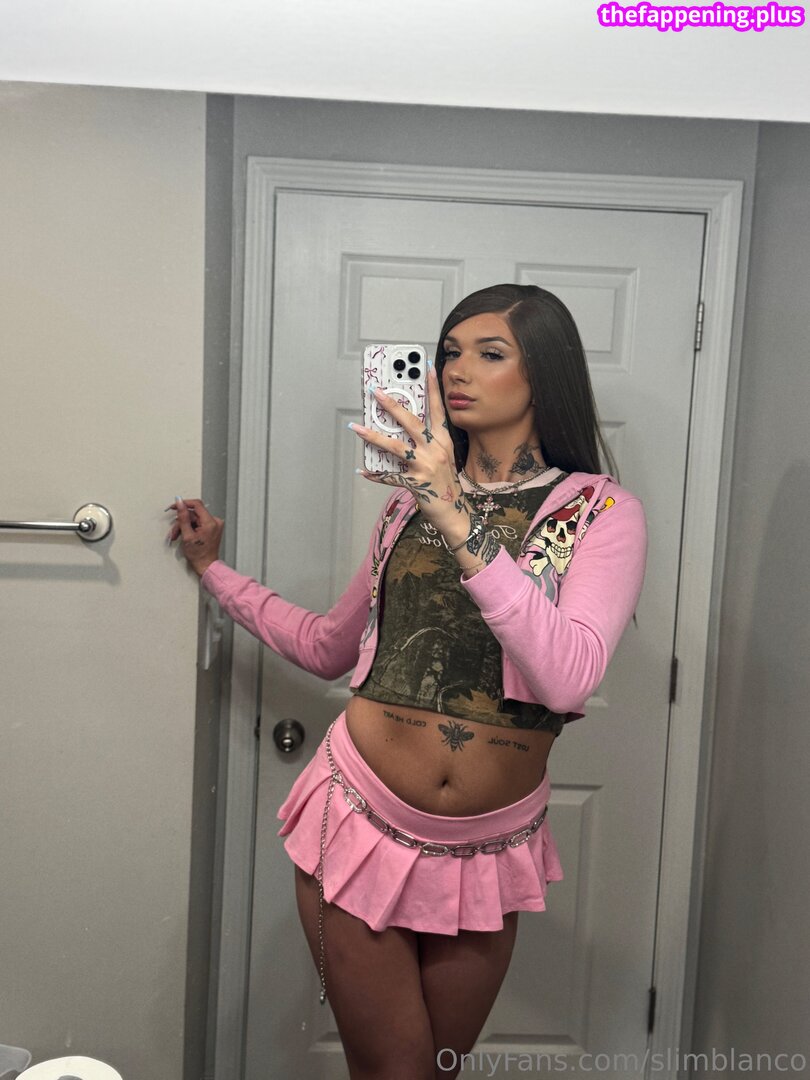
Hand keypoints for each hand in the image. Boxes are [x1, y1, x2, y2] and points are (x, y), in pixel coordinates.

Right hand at [166, 497, 223, 576]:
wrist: (206, 565)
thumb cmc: (199, 555)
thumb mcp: (187, 535)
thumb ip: (183, 517)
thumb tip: (180, 503)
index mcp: (211, 522)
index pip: (197, 504)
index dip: (184, 504)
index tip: (175, 506)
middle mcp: (215, 522)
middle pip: (194, 514)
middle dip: (182, 522)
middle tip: (175, 531)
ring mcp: (214, 525)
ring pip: (194, 519)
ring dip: (184, 526)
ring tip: (178, 536)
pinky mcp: (212, 528)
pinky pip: (198, 523)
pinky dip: (190, 528)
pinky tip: (185, 535)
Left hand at [351, 365, 471, 545]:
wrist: (454, 513)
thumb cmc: (446, 485)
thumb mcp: (443, 458)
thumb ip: (429, 443)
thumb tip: (405, 430)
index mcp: (443, 442)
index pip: (438, 410)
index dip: (433, 389)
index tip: (426, 368)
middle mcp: (435, 451)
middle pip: (411, 422)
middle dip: (392, 406)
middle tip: (377, 392)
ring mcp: (425, 466)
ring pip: (396, 446)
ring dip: (374, 436)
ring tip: (357, 428)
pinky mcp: (416, 483)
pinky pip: (390, 476)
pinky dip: (375, 475)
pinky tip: (363, 471)